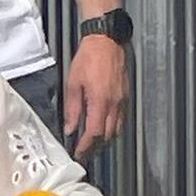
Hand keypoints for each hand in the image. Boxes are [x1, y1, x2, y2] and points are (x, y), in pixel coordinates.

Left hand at [63, 34, 127, 159]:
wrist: (106, 43)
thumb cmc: (89, 59)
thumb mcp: (73, 82)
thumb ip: (72, 108)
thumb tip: (70, 127)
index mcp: (100, 101)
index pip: (94, 133)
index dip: (87, 146)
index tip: (79, 152)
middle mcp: (114, 104)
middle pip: (107, 135)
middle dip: (95, 146)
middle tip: (84, 150)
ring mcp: (122, 101)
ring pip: (116, 129)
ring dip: (104, 138)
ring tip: (91, 141)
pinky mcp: (125, 96)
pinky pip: (120, 119)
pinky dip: (112, 127)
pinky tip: (102, 125)